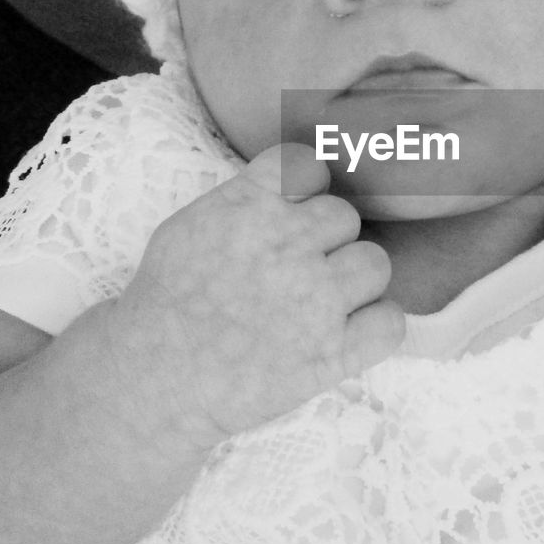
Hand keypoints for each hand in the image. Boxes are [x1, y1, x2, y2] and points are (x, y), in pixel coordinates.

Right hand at [108, 143, 404, 447]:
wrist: (152, 378)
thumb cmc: (166, 302)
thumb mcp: (191, 225)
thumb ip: (246, 200)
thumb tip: (297, 184)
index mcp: (249, 207)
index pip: (308, 165)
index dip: (306, 189)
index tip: (293, 213)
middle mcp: (289, 245)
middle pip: (344, 217)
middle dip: (325, 241)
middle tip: (297, 270)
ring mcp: (316, 300)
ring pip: (376, 263)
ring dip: (355, 280)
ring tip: (324, 301)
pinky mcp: (332, 353)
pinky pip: (391, 321)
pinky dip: (377, 326)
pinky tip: (350, 333)